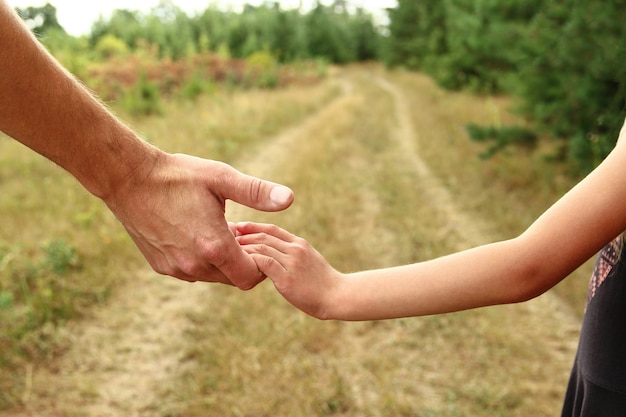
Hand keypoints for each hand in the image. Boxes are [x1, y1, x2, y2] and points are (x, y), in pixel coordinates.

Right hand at [104, 153, 293, 288]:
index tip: (256, 240)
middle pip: (233, 279)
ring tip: (220, 231)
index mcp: (213, 246)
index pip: (251, 277)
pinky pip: (192, 272)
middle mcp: (194, 265)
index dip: (260, 262)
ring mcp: (175, 268)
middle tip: (241, 233)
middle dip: (243, 261)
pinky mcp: (161, 266)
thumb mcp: (221, 178)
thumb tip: (289, 198)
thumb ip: (257, 192)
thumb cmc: (178, 175)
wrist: (128, 179)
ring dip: (222, 261)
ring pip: (213, 277)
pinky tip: (199, 234)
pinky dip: (201, 260)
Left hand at [236, 222, 341, 317]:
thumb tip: (276, 257)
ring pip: (262, 247)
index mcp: (299, 244)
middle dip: (244, 235)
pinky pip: (264, 263)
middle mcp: (295, 249)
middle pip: (264, 236)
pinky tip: (240, 264)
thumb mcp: (309, 262)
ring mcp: (291, 262)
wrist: (338, 295)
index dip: (253, 226)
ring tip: (230, 250)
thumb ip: (293, 256)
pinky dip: (250, 261)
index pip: (272, 229)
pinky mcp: (287, 278)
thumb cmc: (323, 283)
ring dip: (243, 248)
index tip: (239, 227)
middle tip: (228, 236)